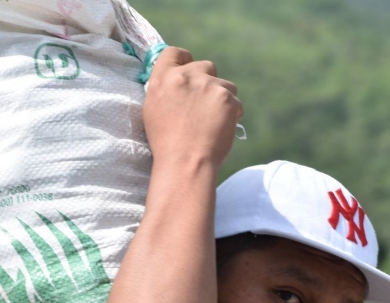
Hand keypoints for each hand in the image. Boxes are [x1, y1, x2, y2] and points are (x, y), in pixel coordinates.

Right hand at [143, 47, 242, 169]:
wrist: (185, 163)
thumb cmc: (166, 144)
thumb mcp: (153, 111)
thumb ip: (165, 89)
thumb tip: (177, 80)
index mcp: (163, 79)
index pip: (174, 52)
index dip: (184, 60)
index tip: (189, 71)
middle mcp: (185, 77)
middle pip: (206, 65)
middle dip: (208, 80)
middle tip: (204, 104)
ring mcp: (208, 86)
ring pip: (225, 84)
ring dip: (222, 98)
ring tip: (213, 122)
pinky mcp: (227, 98)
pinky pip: (236, 102)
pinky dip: (232, 114)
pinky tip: (221, 129)